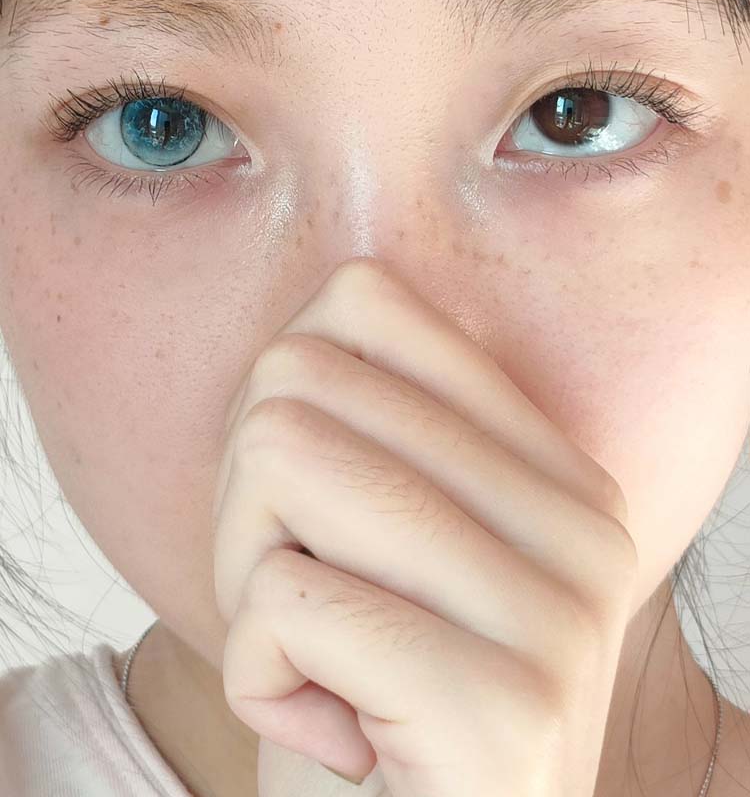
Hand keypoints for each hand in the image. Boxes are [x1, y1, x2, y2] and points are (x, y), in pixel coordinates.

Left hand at [212, 257, 636, 795]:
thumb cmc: (375, 701)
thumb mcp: (383, 550)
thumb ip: (369, 438)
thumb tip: (298, 344)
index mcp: (557, 470)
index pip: (366, 302)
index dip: (283, 401)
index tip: (305, 508)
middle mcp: (580, 524)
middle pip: (298, 380)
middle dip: (248, 500)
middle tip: (301, 598)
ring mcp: (556, 614)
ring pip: (280, 459)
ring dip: (246, 576)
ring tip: (312, 654)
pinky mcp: (499, 706)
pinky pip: (282, 602)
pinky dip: (256, 674)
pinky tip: (331, 727)